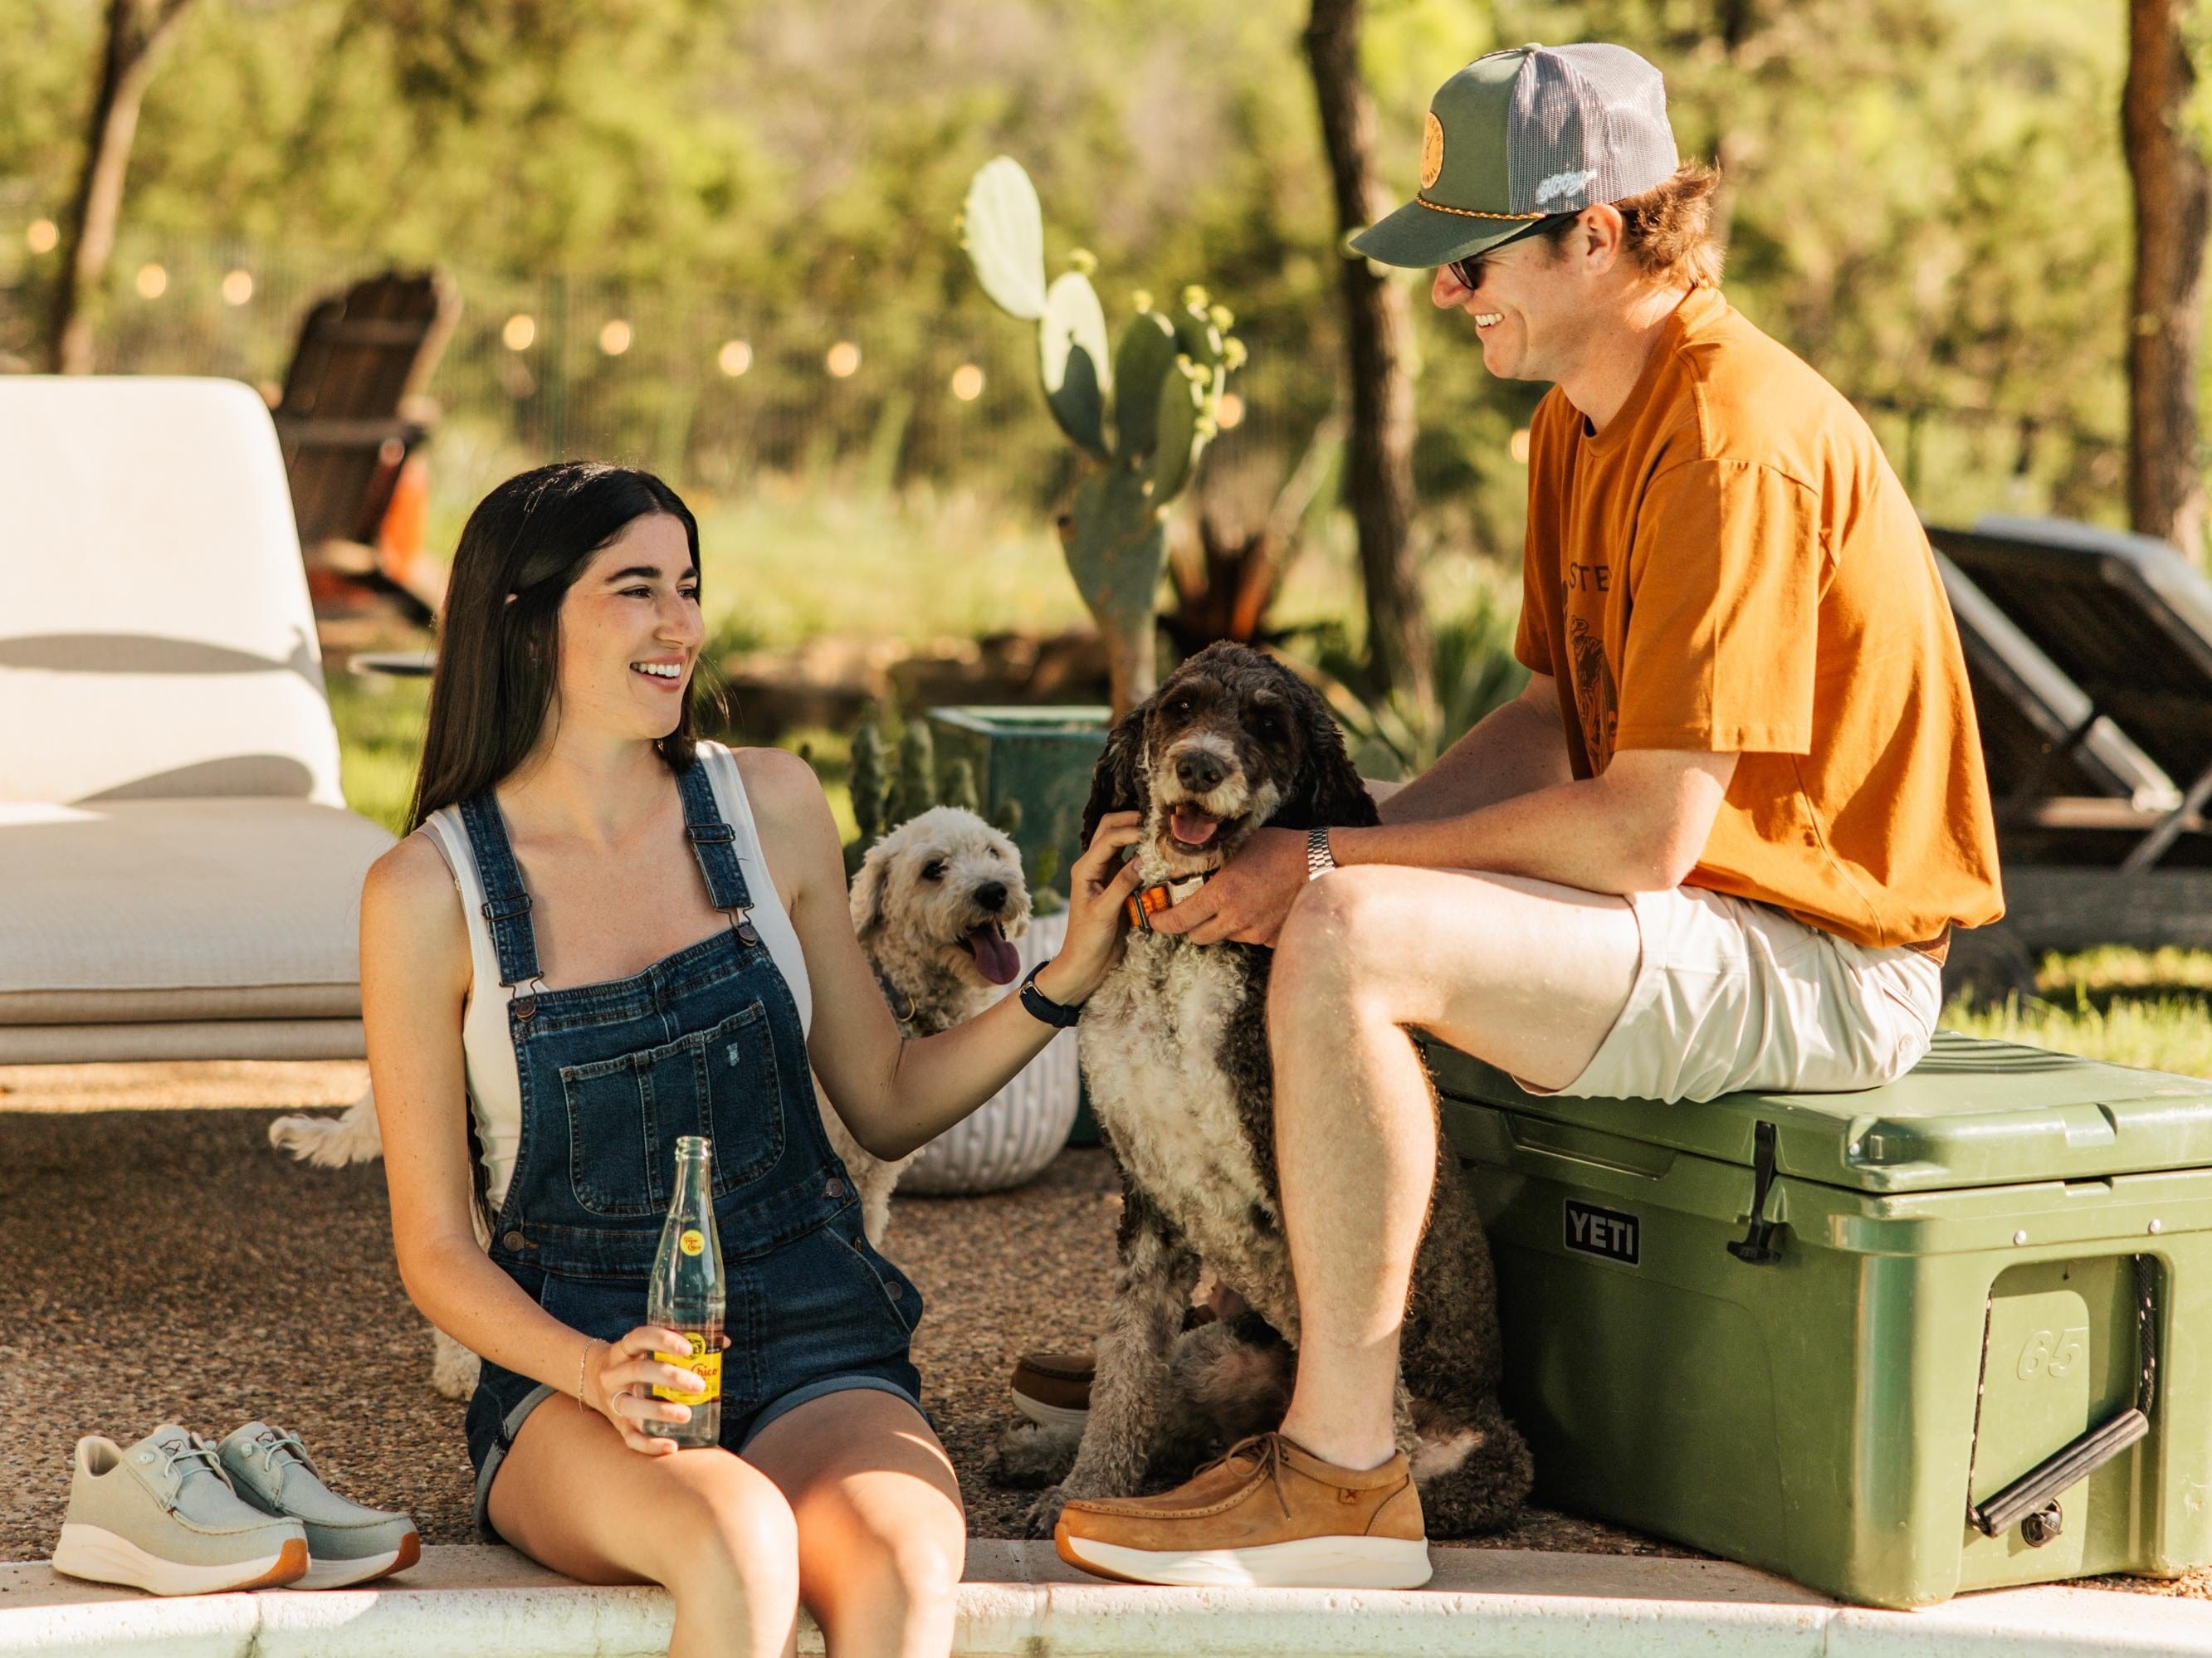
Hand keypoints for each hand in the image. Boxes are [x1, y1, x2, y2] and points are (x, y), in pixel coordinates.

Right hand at [584, 1325, 729, 1454]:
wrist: (593, 1381)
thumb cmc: (636, 1361)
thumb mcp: (647, 1348)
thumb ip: (681, 1343)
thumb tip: (722, 1342)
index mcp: (623, 1349)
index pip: (640, 1338)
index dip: (664, 1340)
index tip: (689, 1349)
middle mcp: (614, 1373)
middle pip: (639, 1371)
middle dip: (670, 1378)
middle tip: (699, 1385)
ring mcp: (613, 1400)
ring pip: (631, 1406)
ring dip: (660, 1411)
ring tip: (687, 1415)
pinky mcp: (617, 1425)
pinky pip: (630, 1438)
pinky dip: (650, 1444)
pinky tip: (672, 1446)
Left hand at [1035, 811, 1144, 1005]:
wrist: (1085, 966)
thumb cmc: (1088, 941)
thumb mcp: (1105, 912)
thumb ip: (1123, 884)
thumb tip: (1144, 859)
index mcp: (1084, 869)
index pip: (1108, 837)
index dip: (1132, 830)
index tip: (1155, 833)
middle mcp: (1094, 866)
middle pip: (1110, 828)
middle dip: (1132, 821)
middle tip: (1159, 824)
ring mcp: (1106, 874)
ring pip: (1121, 842)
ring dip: (1138, 834)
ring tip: (1161, 835)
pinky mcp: (1118, 884)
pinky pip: (1131, 861)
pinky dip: (1143, 853)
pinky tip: (1159, 855)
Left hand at [1144, 826, 1306, 946]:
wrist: (1320, 863)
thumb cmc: (1279, 848)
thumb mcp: (1236, 847)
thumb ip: (1208, 861)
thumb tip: (1180, 867)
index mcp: (1222, 894)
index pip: (1179, 920)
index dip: (1161, 922)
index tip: (1155, 918)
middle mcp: (1236, 919)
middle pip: (1197, 936)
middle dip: (1189, 925)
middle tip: (1191, 909)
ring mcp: (1255, 932)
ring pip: (1224, 936)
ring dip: (1220, 924)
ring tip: (1234, 901)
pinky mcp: (1272, 939)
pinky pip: (1250, 937)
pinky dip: (1247, 926)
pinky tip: (1257, 906)